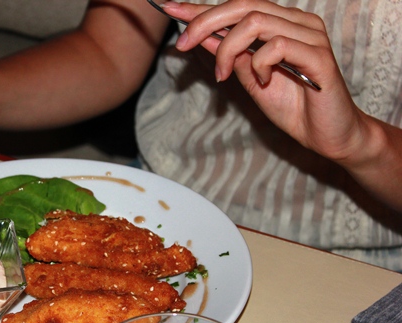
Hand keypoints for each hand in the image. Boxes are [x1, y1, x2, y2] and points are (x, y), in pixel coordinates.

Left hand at [161, 0, 367, 163]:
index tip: (169, 9)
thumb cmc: (292, 107)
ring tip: (223, 74)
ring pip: (255, 22)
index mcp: (280, 23)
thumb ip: (230, 56)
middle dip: (205, 22)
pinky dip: (258, 63)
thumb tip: (201, 37)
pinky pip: (277, 46)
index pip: (236, 7)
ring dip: (228, 49)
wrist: (326, 135)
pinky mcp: (318, 56)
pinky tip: (262, 81)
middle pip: (243, 5)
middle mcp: (296, 22)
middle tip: (183, 43)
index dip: (200, 8)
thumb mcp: (249, 79)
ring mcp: (309, 36)